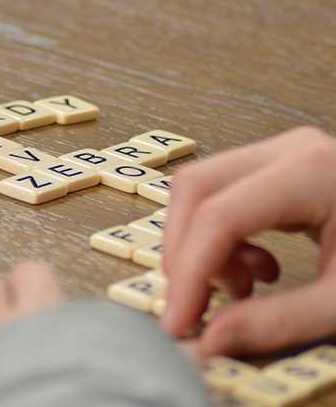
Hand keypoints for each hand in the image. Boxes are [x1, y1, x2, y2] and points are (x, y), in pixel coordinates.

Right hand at [160, 126, 335, 355]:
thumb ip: (279, 321)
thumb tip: (212, 340)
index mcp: (312, 172)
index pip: (220, 214)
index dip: (190, 271)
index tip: (179, 320)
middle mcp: (286, 150)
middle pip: (195, 188)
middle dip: (183, 252)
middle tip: (197, 304)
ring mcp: (279, 151)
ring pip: (200, 188)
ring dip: (200, 245)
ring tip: (241, 286)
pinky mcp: (274, 165)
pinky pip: (219, 193)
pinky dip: (220, 238)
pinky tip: (254, 268)